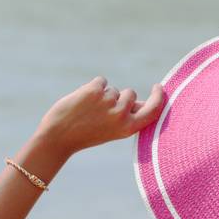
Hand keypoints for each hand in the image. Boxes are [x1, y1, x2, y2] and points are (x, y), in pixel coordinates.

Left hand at [34, 77, 165, 157]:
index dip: (159, 97)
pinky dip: (92, 87)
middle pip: (129, 93)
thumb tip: (146, 101)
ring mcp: (108, 101)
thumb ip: (130, 116)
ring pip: (113, 89)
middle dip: (119, 97)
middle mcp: (121, 114)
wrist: (59, 137)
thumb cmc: (87, 134)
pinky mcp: (94, 90)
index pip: (153, 109)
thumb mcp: (114, 129)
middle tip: (101, 111)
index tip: (158, 87)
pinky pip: (101, 81)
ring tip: (89, 110)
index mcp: (128, 128)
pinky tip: (83, 101)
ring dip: (102, 95)